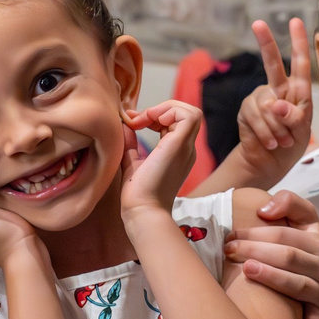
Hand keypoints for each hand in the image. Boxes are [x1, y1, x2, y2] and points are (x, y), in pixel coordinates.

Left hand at [120, 100, 203, 218]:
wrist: (142, 210)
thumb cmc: (138, 193)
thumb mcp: (133, 161)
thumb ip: (132, 142)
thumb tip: (127, 123)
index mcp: (177, 153)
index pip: (176, 123)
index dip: (155, 115)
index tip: (132, 122)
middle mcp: (186, 149)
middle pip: (187, 114)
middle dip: (161, 109)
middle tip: (137, 120)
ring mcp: (186, 148)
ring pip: (191, 112)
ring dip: (166, 108)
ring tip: (145, 120)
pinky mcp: (180, 145)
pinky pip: (189, 115)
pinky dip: (169, 111)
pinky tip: (150, 122)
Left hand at [226, 189, 318, 318]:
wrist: (313, 274)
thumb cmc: (295, 245)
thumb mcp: (298, 218)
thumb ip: (287, 203)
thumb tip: (264, 210)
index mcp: (317, 240)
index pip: (286, 234)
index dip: (256, 233)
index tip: (231, 235)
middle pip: (288, 257)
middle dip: (255, 251)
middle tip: (229, 251)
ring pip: (297, 284)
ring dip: (271, 278)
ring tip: (246, 270)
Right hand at [234, 18, 315, 185]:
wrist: (269, 164)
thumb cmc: (291, 144)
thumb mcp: (301, 131)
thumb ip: (294, 117)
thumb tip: (276, 104)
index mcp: (297, 91)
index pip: (300, 64)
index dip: (299, 42)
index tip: (295, 21)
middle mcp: (277, 90)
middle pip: (272, 65)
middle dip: (266, 44)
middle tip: (258, 24)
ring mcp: (260, 99)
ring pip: (267, 106)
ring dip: (276, 128)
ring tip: (282, 142)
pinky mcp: (246, 110)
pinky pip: (255, 118)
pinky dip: (265, 133)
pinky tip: (270, 143)